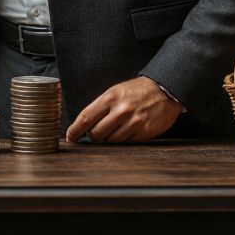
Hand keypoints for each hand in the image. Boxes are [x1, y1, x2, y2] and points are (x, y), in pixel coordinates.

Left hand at [65, 76, 182, 143]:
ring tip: (117, 128)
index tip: (70, 137)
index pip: (86, 118)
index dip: (75, 130)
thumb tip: (84, 125)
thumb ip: (100, 107)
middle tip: (98, 132)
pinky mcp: (144, 132)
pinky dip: (124, 140)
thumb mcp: (115, 92)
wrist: (164, 91)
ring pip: (110, 141)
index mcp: (110, 98)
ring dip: (109, 139)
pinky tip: (129, 130)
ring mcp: (133, 122)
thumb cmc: (136, 91)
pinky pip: (126, 144)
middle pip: (96, 134)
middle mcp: (121, 110)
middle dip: (93, 136)